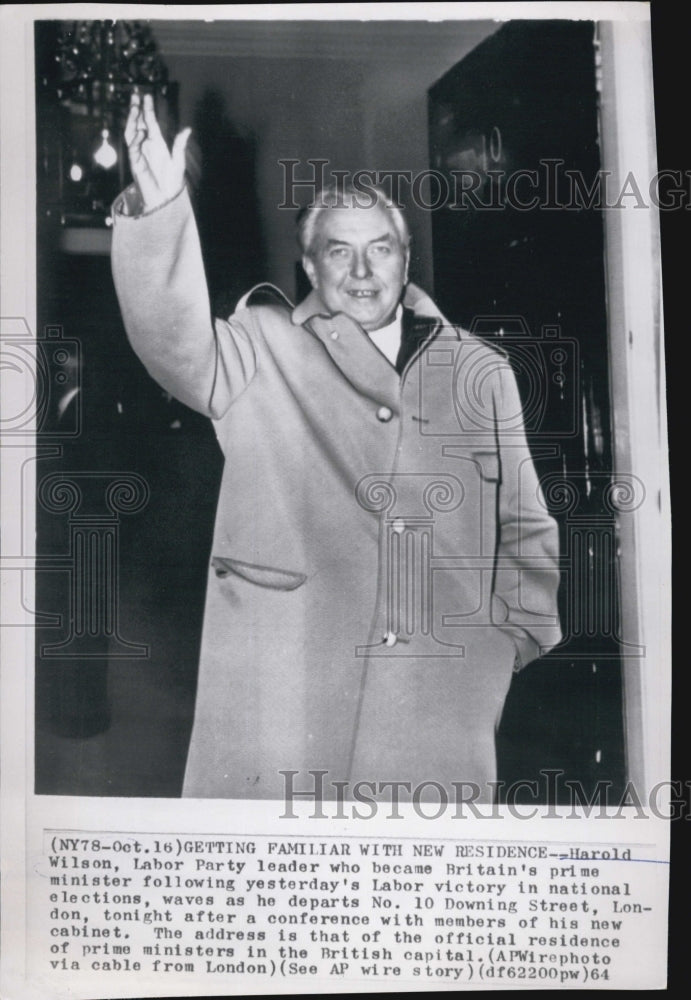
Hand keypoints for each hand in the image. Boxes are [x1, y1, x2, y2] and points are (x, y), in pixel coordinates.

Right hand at [124, 92, 190, 211]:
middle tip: (135, 96)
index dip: (147, 109)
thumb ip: (180, 144)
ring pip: (131, 133)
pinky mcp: (135, 164)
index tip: (146, 96)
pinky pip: (133, 149)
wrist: (166, 198)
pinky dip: (136, 140)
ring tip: (135, 109)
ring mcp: (139, 154)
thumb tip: (187, 129)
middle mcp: (146, 146)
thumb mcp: (178, 161)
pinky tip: (141, 132)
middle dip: (136, 110)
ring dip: (132, 121)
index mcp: (157, 143)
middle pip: (138, 124)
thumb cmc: (172, 182)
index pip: (150, 122)